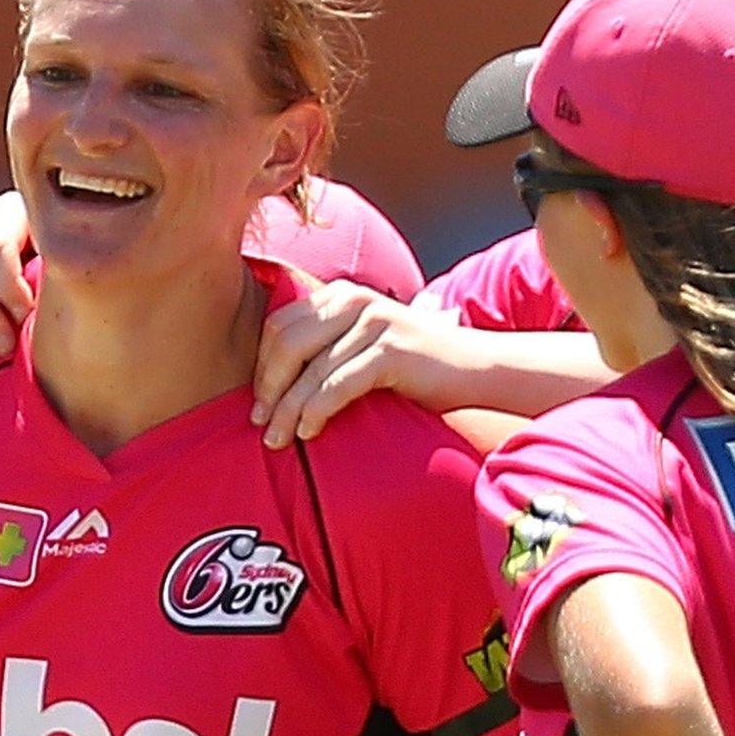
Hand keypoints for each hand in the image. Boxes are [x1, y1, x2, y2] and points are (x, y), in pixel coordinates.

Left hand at [252, 280, 452, 447]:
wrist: (474, 370)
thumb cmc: (413, 367)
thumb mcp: (363, 344)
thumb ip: (325, 348)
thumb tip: (271, 384)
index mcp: (340, 295)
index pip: (279, 327)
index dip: (261, 368)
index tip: (260, 404)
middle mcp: (354, 300)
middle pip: (287, 345)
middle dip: (268, 389)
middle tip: (261, 425)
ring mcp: (374, 323)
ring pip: (310, 371)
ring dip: (287, 411)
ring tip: (277, 440)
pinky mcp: (391, 351)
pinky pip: (337, 385)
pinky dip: (316, 412)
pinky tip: (309, 432)